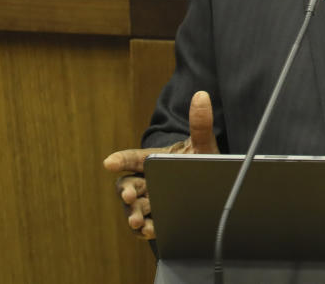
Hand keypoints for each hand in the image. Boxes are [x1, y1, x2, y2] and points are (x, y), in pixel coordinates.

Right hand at [103, 90, 218, 238]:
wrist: (215, 186)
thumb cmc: (202, 161)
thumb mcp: (203, 144)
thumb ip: (201, 123)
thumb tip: (202, 95)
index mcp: (154, 160)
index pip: (133, 159)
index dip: (121, 160)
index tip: (109, 162)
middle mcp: (148, 181)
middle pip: (128, 185)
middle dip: (125, 191)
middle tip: (128, 195)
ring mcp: (151, 201)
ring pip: (134, 207)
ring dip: (132, 213)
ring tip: (137, 219)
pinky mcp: (158, 219)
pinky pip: (146, 225)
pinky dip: (145, 229)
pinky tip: (150, 230)